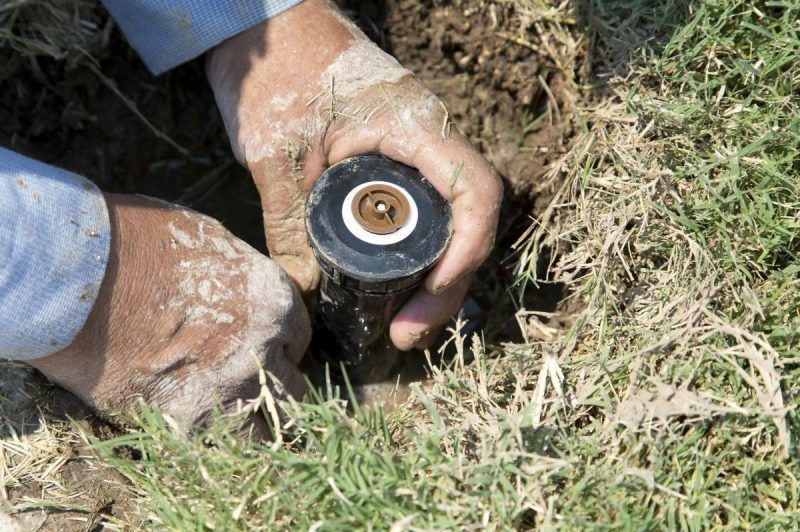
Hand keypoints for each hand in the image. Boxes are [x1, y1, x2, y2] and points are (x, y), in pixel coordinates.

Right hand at [29, 194, 309, 433]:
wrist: (76, 275)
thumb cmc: (138, 243)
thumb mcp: (212, 241)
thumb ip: (244, 279)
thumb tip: (251, 294)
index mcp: (273, 303)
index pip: (299, 339)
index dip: (280, 345)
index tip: (263, 350)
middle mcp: (262, 350)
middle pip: (292, 391)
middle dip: (275, 390)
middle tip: (254, 388)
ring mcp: (225, 391)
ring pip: (264, 431)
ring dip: (252, 425)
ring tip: (229, 416)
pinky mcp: (182, 422)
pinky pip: (212, 445)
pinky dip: (206, 437)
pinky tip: (191, 420)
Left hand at [207, 0, 502, 349]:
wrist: (266, 27)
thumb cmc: (275, 71)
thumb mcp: (277, 154)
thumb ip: (289, 224)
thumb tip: (302, 297)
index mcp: (415, 125)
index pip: (474, 192)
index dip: (466, 253)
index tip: (428, 298)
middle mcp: (430, 138)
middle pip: (469, 220)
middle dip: (447, 284)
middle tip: (407, 334)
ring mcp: (419, 149)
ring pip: (451, 221)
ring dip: (437, 276)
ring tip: (405, 324)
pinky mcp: (400, 161)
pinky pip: (426, 212)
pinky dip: (418, 253)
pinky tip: (397, 286)